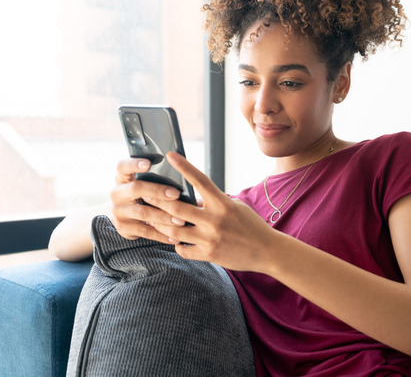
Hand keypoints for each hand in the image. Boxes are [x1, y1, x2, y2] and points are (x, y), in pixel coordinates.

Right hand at [109, 158, 194, 243]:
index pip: (123, 166)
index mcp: (122, 177)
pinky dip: (161, 234)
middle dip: (157, 191)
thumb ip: (156, 177)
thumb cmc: (144, 194)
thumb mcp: (145, 183)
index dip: (134, 164)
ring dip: (164, 216)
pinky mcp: (123, 228)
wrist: (127, 216)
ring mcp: (119, 212)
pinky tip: (175, 237)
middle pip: (135, 189)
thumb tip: (183, 171)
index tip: (148, 164)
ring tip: (181, 220)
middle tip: (176, 194)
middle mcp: (117, 193)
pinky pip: (145, 231)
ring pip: (143, 213)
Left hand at [146, 152, 279, 272]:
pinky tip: (176, 240)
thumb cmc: (251, 225)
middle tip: (143, 193)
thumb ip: (213, 202)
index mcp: (222, 203)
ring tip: (152, 218)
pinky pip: (183, 249)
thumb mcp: (235, 207)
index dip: (184, 166)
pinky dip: (177, 244)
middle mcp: (214, 220)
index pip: (199, 180)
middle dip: (157, 200)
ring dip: (161, 224)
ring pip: (174, 230)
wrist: (267, 251)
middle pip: (176, 208)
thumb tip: (191, 198)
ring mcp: (210, 238)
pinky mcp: (208, 254)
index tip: (170, 155)